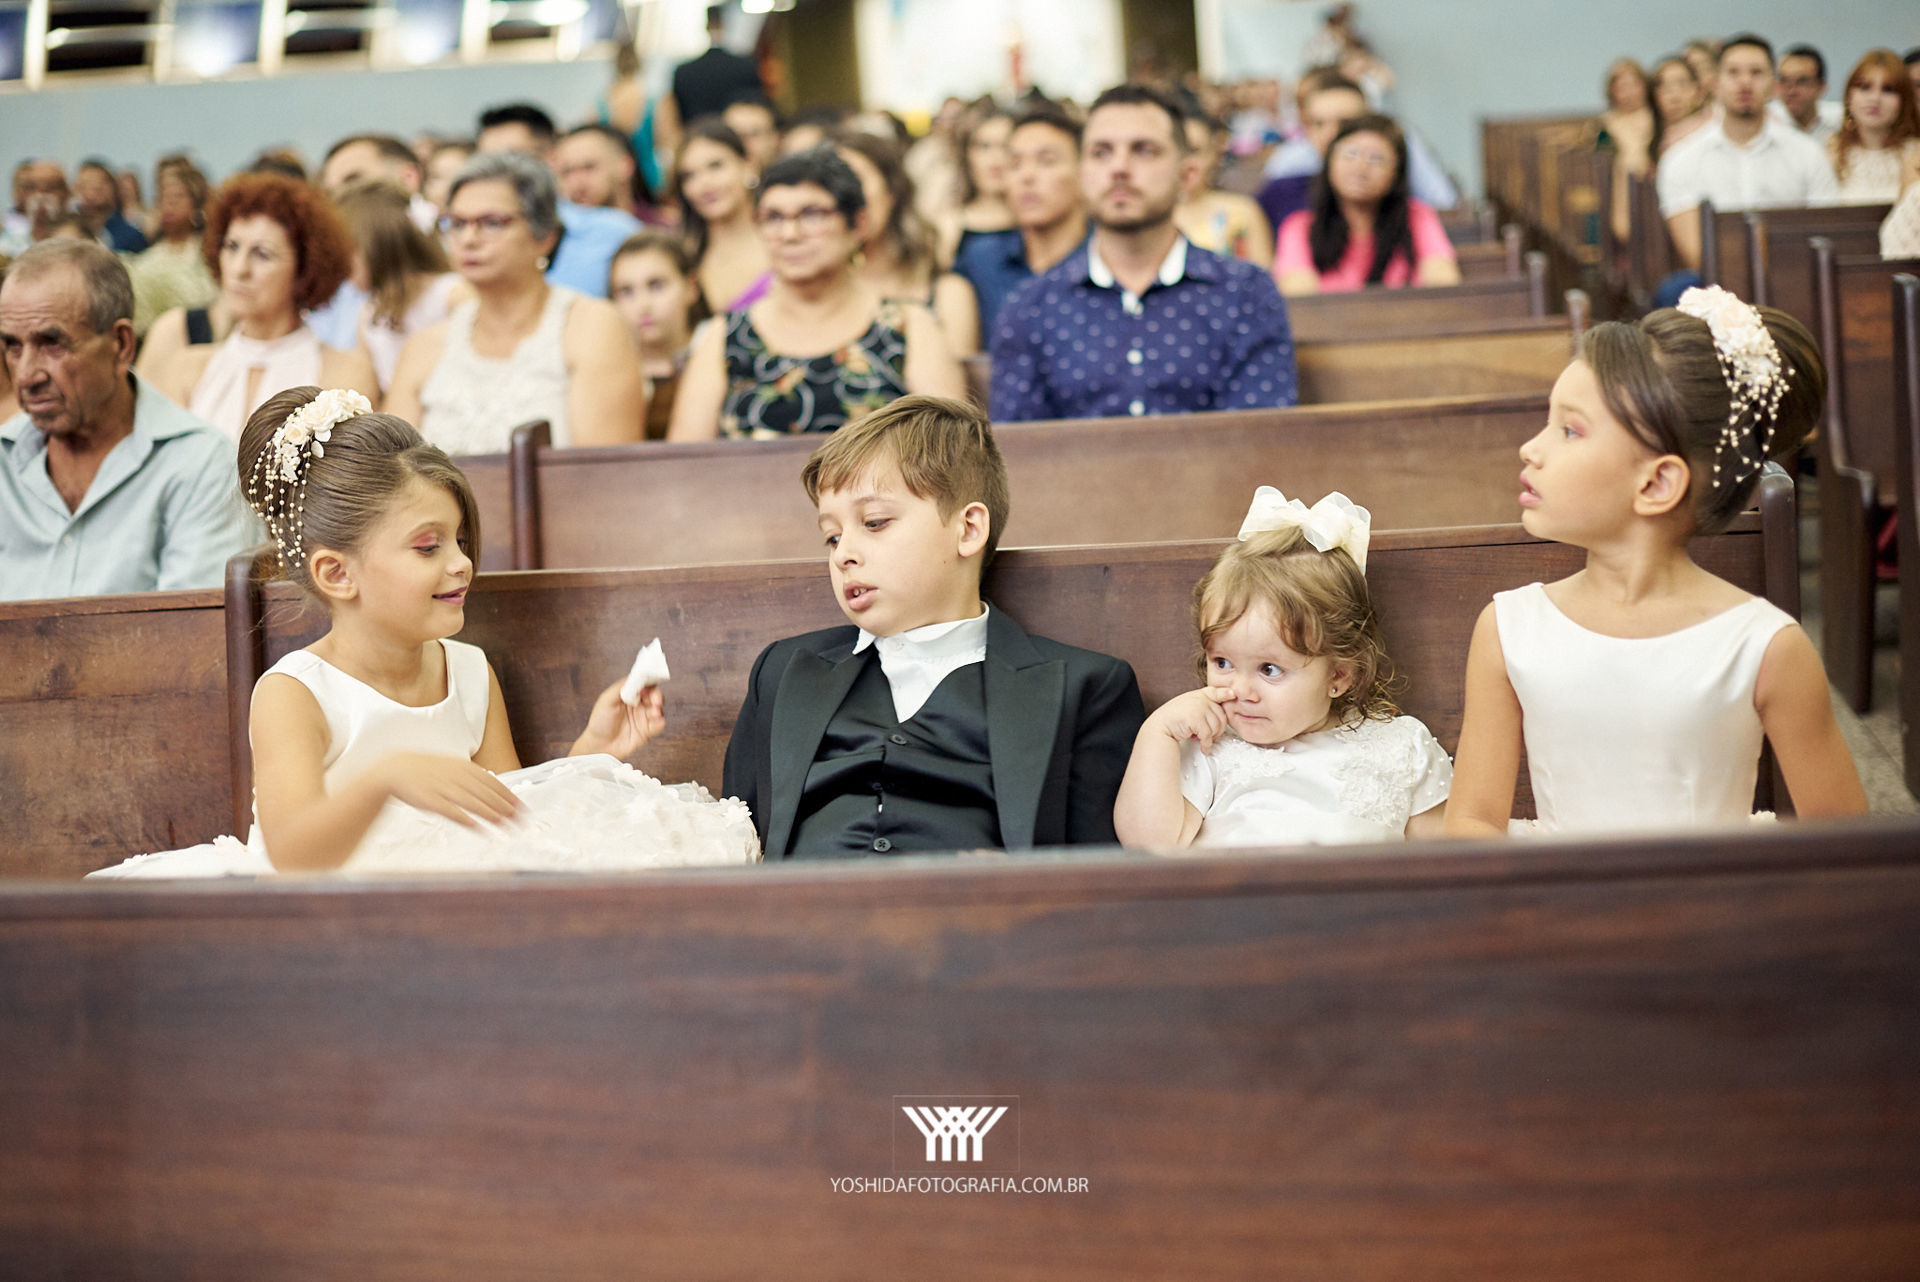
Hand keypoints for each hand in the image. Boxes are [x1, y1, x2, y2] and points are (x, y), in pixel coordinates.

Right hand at [381, 753, 520, 826]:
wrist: (397, 768)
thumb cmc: (431, 771)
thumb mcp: (455, 768)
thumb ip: (475, 779)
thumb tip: (500, 792)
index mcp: (464, 767)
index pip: (493, 783)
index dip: (509, 796)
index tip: (523, 809)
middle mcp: (456, 776)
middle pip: (486, 793)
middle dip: (505, 807)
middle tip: (520, 821)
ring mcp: (442, 787)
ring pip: (471, 802)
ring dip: (490, 814)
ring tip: (505, 825)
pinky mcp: (429, 800)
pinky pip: (450, 811)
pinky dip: (466, 819)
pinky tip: (479, 829)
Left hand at [572, 680, 664, 759]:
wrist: (600, 746)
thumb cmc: (600, 722)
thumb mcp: (606, 700)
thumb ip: (620, 688)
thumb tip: (635, 678)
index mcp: (628, 694)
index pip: (643, 683)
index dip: (648, 682)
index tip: (648, 685)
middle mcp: (638, 704)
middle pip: (654, 695)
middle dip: (657, 696)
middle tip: (656, 701)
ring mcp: (643, 717)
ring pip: (659, 708)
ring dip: (659, 709)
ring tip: (654, 713)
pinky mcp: (648, 730)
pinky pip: (659, 724)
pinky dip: (660, 722)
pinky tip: (656, 722)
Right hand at [1147, 686, 1236, 752]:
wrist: (1160, 727)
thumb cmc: (1173, 718)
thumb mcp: (1189, 706)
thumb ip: (1202, 705)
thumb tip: (1218, 713)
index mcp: (1199, 695)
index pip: (1215, 692)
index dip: (1225, 693)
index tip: (1232, 694)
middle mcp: (1200, 699)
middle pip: (1222, 716)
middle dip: (1218, 729)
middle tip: (1209, 735)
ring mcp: (1199, 708)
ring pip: (1217, 727)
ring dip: (1210, 738)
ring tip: (1200, 738)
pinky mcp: (1196, 719)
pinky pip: (1208, 735)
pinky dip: (1206, 745)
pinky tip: (1203, 747)